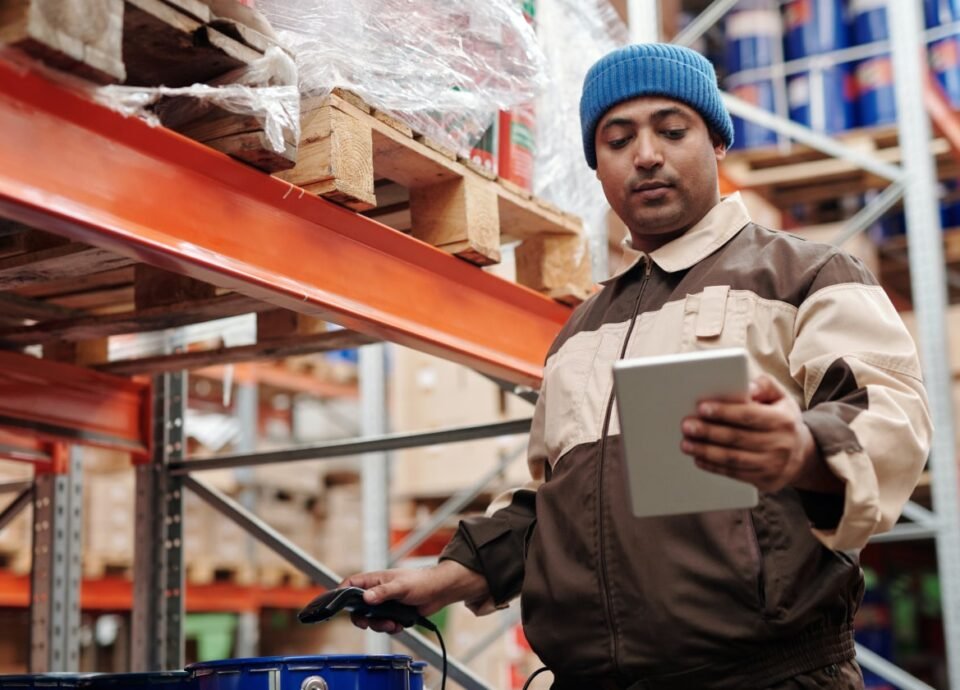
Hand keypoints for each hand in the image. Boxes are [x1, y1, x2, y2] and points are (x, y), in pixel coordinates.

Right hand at [339, 560, 487, 633]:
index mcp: (374, 580)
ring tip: (392, 624)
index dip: (341, 594)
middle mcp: (376, 592)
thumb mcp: (401, 586)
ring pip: (371, 619)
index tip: (338, 607)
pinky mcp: (393, 614)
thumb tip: (366, 598)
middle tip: (367, 624)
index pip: (350, 584)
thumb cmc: (421, 581)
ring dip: (379, 625)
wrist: (439, 592)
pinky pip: (383, 625)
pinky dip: (390, 628)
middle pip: (357, 608)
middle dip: (362, 619)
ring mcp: (384, 603)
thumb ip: (383, 592)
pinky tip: (400, 624)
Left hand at [679, 374, 835, 493]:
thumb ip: (765, 385)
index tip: (701, 408)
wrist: (802, 455)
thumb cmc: (782, 420)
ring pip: (733, 458)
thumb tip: (747, 386)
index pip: (749, 415)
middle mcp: (780, 444)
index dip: (724, 412)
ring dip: (706, 451)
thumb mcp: (781, 398)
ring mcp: (773, 465)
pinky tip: (699, 459)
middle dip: (708, 432)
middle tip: (687, 426)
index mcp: (782, 420)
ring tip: (686, 444)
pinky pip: (735, 474)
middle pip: (737, 438)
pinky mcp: (765, 481)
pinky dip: (714, 467)